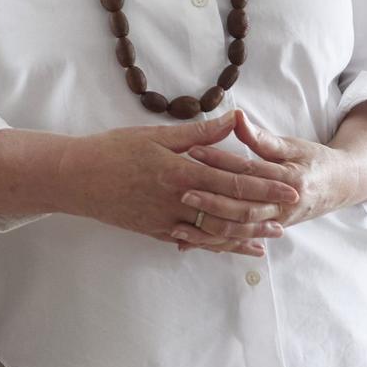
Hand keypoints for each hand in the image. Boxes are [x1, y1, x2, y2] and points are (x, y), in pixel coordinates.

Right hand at [54, 109, 299, 258]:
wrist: (75, 179)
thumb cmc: (114, 150)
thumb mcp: (157, 135)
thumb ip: (199, 133)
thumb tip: (234, 119)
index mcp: (181, 172)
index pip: (233, 181)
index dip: (265, 185)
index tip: (290, 186)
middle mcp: (177, 201)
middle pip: (230, 211)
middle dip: (263, 213)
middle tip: (291, 212)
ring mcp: (166, 221)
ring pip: (214, 232)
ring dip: (245, 234)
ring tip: (270, 235)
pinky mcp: (156, 232)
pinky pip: (194, 241)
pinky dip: (217, 245)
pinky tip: (232, 247)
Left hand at [179, 107, 359, 248]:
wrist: (341, 185)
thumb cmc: (314, 160)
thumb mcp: (292, 145)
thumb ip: (261, 137)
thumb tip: (235, 117)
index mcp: (291, 178)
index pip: (249, 170)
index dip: (220, 160)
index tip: (192, 150)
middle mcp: (285, 204)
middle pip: (243, 206)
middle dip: (211, 200)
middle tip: (182, 190)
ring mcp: (279, 222)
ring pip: (240, 229)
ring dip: (210, 227)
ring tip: (180, 222)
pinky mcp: (271, 231)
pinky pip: (240, 240)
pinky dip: (215, 242)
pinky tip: (190, 243)